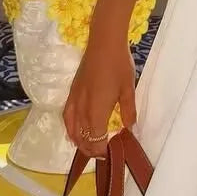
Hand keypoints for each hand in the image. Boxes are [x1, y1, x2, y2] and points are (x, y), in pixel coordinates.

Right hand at [63, 32, 136, 157]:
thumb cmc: (119, 65)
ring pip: (72, 129)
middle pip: (82, 137)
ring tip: (88, 147)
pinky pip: (67, 116)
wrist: (104, 42)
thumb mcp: (128, 89)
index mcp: (96, 111)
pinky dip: (69, 128)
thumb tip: (129, 128)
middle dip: (91, 149)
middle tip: (102, 153)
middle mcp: (82, 109)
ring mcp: (75, 100)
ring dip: (79, 141)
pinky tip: (74, 130)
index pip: (96, 139)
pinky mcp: (72, 92)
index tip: (111, 153)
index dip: (102, 149)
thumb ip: (128, 111)